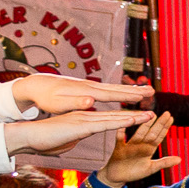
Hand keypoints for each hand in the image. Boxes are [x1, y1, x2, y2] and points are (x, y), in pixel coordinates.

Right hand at [2, 112, 146, 160]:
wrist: (28, 136)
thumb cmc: (44, 140)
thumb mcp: (65, 140)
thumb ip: (73, 137)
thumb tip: (76, 139)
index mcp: (83, 121)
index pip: (107, 119)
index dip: (123, 118)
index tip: (138, 117)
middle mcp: (86, 117)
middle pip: (115, 116)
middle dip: (135, 115)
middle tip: (152, 112)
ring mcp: (84, 120)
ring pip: (113, 118)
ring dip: (133, 117)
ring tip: (150, 115)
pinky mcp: (81, 126)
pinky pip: (104, 124)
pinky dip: (120, 122)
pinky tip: (132, 120)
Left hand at [5, 74, 151, 116]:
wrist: (35, 84)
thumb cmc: (46, 97)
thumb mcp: (58, 104)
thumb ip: (75, 103)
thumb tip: (91, 101)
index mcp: (86, 92)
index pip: (111, 95)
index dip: (128, 96)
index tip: (143, 97)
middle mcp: (90, 87)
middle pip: (117, 89)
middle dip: (135, 91)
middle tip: (152, 91)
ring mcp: (89, 86)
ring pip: (113, 88)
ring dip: (130, 90)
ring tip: (145, 91)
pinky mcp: (86, 88)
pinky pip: (108, 90)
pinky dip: (120, 91)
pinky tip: (125, 94)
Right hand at [102, 110, 178, 186]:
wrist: (117, 176)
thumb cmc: (135, 171)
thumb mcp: (151, 168)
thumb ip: (164, 163)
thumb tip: (180, 159)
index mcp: (148, 149)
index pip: (159, 137)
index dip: (165, 128)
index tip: (171, 118)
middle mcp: (140, 145)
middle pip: (151, 133)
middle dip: (159, 124)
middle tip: (167, 113)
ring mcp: (129, 146)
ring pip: (138, 134)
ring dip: (143, 125)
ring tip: (150, 115)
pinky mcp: (119, 149)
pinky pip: (119, 139)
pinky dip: (121, 132)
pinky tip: (123, 124)